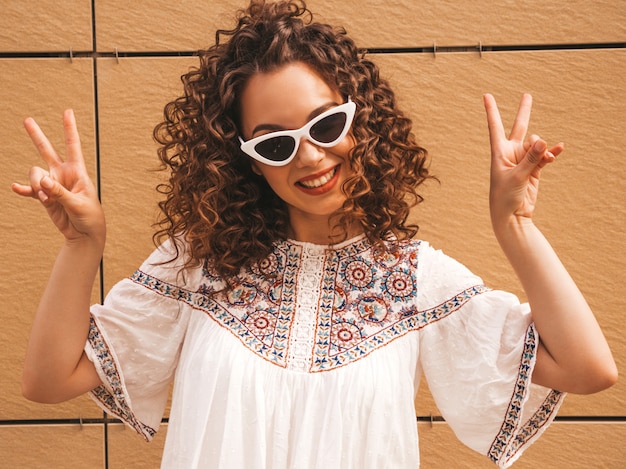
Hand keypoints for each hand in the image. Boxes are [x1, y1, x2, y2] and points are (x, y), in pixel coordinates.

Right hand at [12, 110, 104, 245]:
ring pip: (35, 174)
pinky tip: (16, 189)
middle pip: (47, 151)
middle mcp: (63, 174)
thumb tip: (43, 181)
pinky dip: (24, 189)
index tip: (67, 111)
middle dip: (37, 136)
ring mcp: (52, 184)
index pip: (73, 146)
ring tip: (48, 200)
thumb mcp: (78, 204)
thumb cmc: (89, 216)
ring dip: (37, 186)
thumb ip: (60, 192)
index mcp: (77, 172)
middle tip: (27, 120)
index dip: (69, 129)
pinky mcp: (44, 197)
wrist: (84, 233)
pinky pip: (30, 189)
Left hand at [483, 93, 563, 230]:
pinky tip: (559, 148)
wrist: (512, 215)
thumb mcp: (517, 177)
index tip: (486, 95)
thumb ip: (530, 159)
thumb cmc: (505, 197)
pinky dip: (551, 153)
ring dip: (542, 150)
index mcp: (498, 152)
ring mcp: (523, 160)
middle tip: (527, 95)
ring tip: (545, 159)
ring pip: (536, 145)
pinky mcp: (534, 169)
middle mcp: (510, 153)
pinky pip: (545, 156)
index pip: (495, 126)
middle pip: (519, 127)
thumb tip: (542, 140)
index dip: (491, 110)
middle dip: (524, 112)